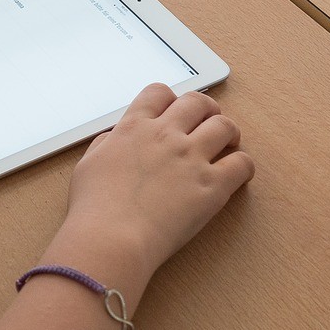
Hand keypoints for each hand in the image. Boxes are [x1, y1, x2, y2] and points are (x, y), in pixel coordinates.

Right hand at [63, 83, 254, 274]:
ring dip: (228, 133)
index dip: (169, 100)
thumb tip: (118, 138)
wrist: (111, 237)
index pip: (159, 92)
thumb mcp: (88, 164)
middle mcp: (165, 135)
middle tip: (206, 124)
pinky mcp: (212, 186)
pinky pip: (242, 163)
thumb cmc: (94, 208)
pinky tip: (234, 175)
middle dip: (205, 110)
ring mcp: (191, 158)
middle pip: (197, 102)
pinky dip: (242, 166)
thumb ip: (107, 144)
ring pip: (225, 126)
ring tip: (226, 145)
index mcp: (134, 128)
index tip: (173, 112)